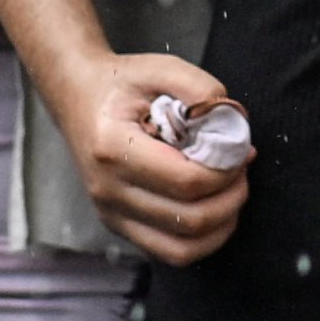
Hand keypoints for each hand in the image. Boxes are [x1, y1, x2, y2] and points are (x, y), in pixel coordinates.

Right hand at [43, 49, 250, 265]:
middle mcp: (108, 190)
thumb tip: (234, 123)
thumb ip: (200, 88)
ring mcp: (111, 213)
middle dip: (231, 198)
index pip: (186, 180)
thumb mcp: (160, 68)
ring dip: (221, 224)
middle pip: (188, 219)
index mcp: (113, 148)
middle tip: (242, 170)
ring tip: (232, 192)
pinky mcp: (118, 225)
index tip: (241, 151)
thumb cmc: (120, 83)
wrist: (77, 96)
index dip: (227, 171)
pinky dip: (202, 240)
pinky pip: (169, 252)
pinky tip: (215, 210)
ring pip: (181, 248)